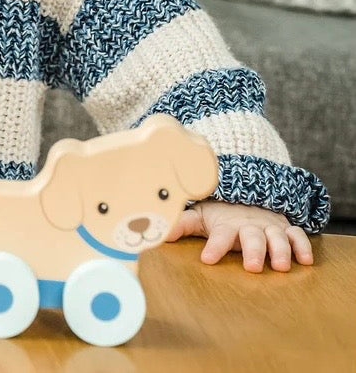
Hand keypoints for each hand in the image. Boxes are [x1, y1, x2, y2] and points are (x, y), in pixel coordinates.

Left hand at [165, 200, 312, 272]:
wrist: (246, 196)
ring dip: (280, 250)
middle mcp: (249, 226)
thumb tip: (158, 233)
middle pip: (252, 237)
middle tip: (252, 267)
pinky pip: (298, 235)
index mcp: (226, 225)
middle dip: (253, 251)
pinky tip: (306, 260)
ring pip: (277, 236)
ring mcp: (269, 226)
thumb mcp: (200, 216)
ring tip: (279, 266)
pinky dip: (302, 245)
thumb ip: (182, 225)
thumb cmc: (220, 213)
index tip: (207, 259)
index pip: (219, 235)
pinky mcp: (285, 228)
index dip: (214, 247)